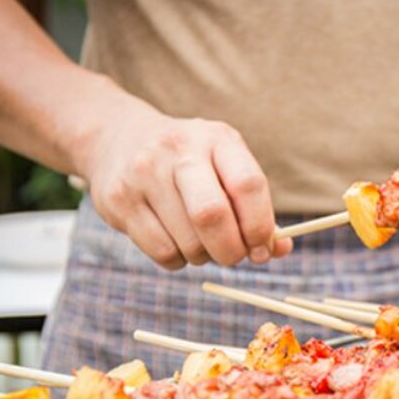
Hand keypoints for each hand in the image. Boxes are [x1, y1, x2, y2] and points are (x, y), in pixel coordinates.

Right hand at [78, 104, 291, 268]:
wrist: (117, 138)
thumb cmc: (191, 163)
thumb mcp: (226, 167)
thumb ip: (255, 207)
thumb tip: (280, 250)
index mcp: (217, 139)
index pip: (248, 185)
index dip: (260, 226)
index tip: (262, 248)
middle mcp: (179, 150)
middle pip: (212, 215)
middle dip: (232, 250)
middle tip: (235, 257)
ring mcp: (144, 173)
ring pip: (188, 242)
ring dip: (204, 257)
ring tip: (201, 242)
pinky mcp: (119, 201)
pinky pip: (163, 252)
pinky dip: (179, 260)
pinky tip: (176, 242)